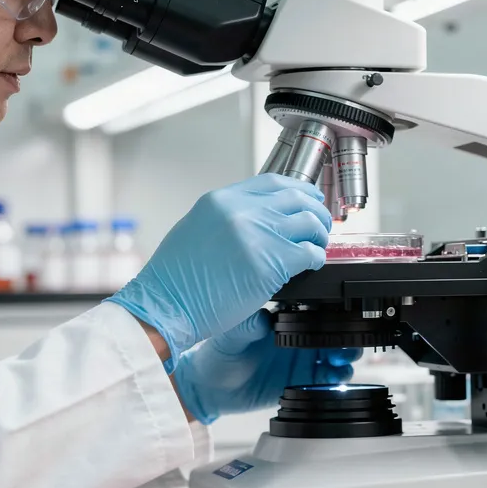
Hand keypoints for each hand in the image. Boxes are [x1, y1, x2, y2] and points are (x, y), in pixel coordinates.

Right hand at [108, 175, 331, 370]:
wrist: (166, 305)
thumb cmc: (176, 278)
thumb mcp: (196, 228)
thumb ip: (227, 217)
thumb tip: (257, 217)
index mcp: (222, 200)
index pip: (273, 182)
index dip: (298, 190)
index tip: (308, 199)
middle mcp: (242, 210)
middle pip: (297, 197)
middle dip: (315, 210)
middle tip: (320, 225)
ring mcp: (258, 234)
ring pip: (309, 221)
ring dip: (319, 234)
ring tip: (317, 245)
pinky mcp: (271, 263)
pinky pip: (310, 252)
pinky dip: (317, 258)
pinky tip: (311, 265)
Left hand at [174, 311, 361, 421]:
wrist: (211, 390)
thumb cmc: (216, 356)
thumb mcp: (228, 338)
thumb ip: (246, 327)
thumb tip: (261, 318)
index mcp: (282, 318)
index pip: (314, 308)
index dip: (331, 310)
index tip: (339, 315)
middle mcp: (297, 336)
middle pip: (334, 330)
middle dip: (347, 334)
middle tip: (345, 343)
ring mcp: (302, 358)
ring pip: (337, 352)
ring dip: (347, 355)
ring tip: (341, 361)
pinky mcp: (303, 381)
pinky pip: (329, 378)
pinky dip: (338, 377)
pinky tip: (336, 378)